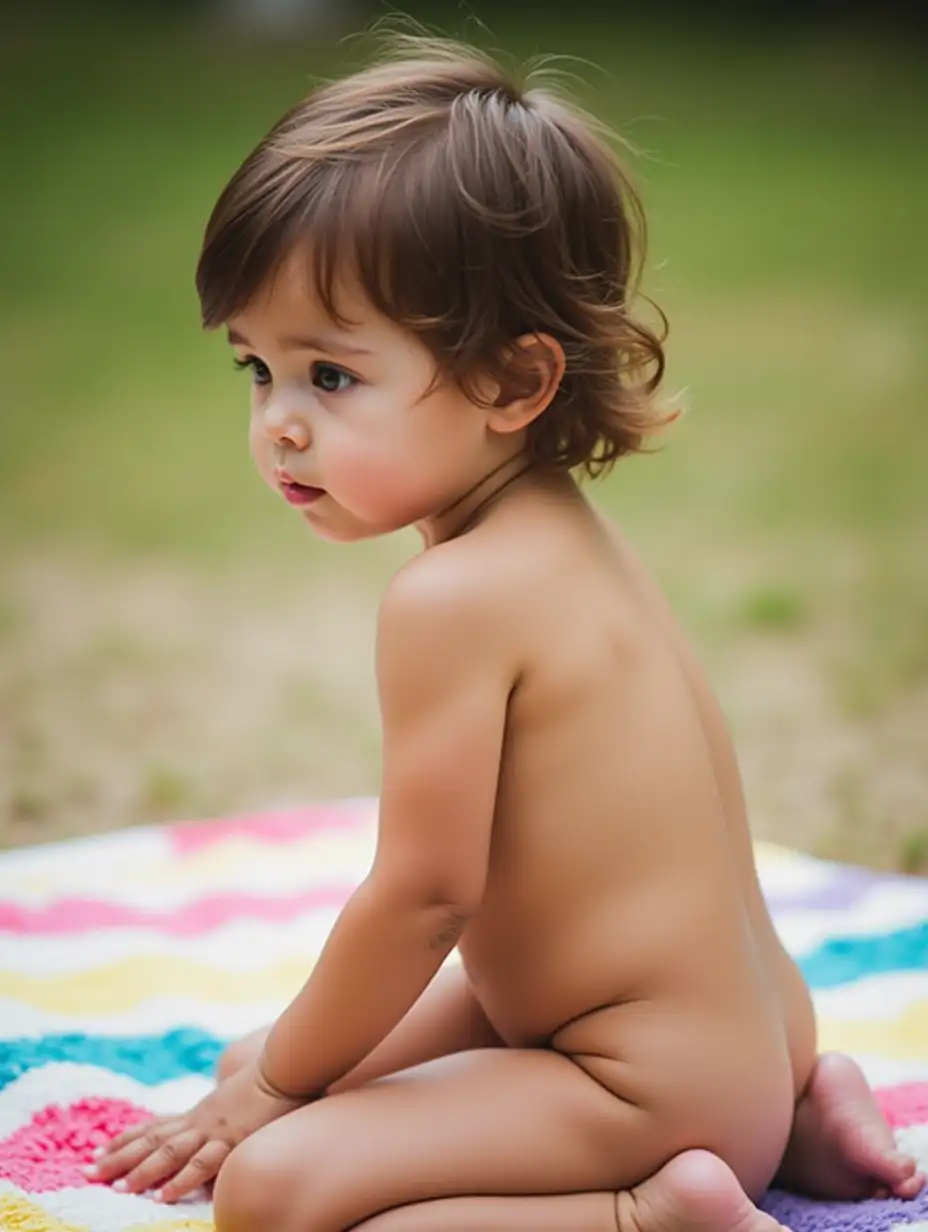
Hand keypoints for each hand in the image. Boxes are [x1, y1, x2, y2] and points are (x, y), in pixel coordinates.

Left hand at [86, 1060, 302, 1203]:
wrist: (288, 1065)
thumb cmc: (272, 1077)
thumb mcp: (242, 1094)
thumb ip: (230, 1105)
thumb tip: (226, 1115)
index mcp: (201, 1111)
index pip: (156, 1126)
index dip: (128, 1138)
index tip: (101, 1150)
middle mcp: (201, 1120)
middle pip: (153, 1140)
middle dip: (121, 1157)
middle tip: (90, 1171)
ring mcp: (215, 1130)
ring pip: (169, 1153)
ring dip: (142, 1172)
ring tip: (118, 1190)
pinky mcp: (233, 1140)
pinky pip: (202, 1163)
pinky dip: (181, 1180)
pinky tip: (163, 1196)